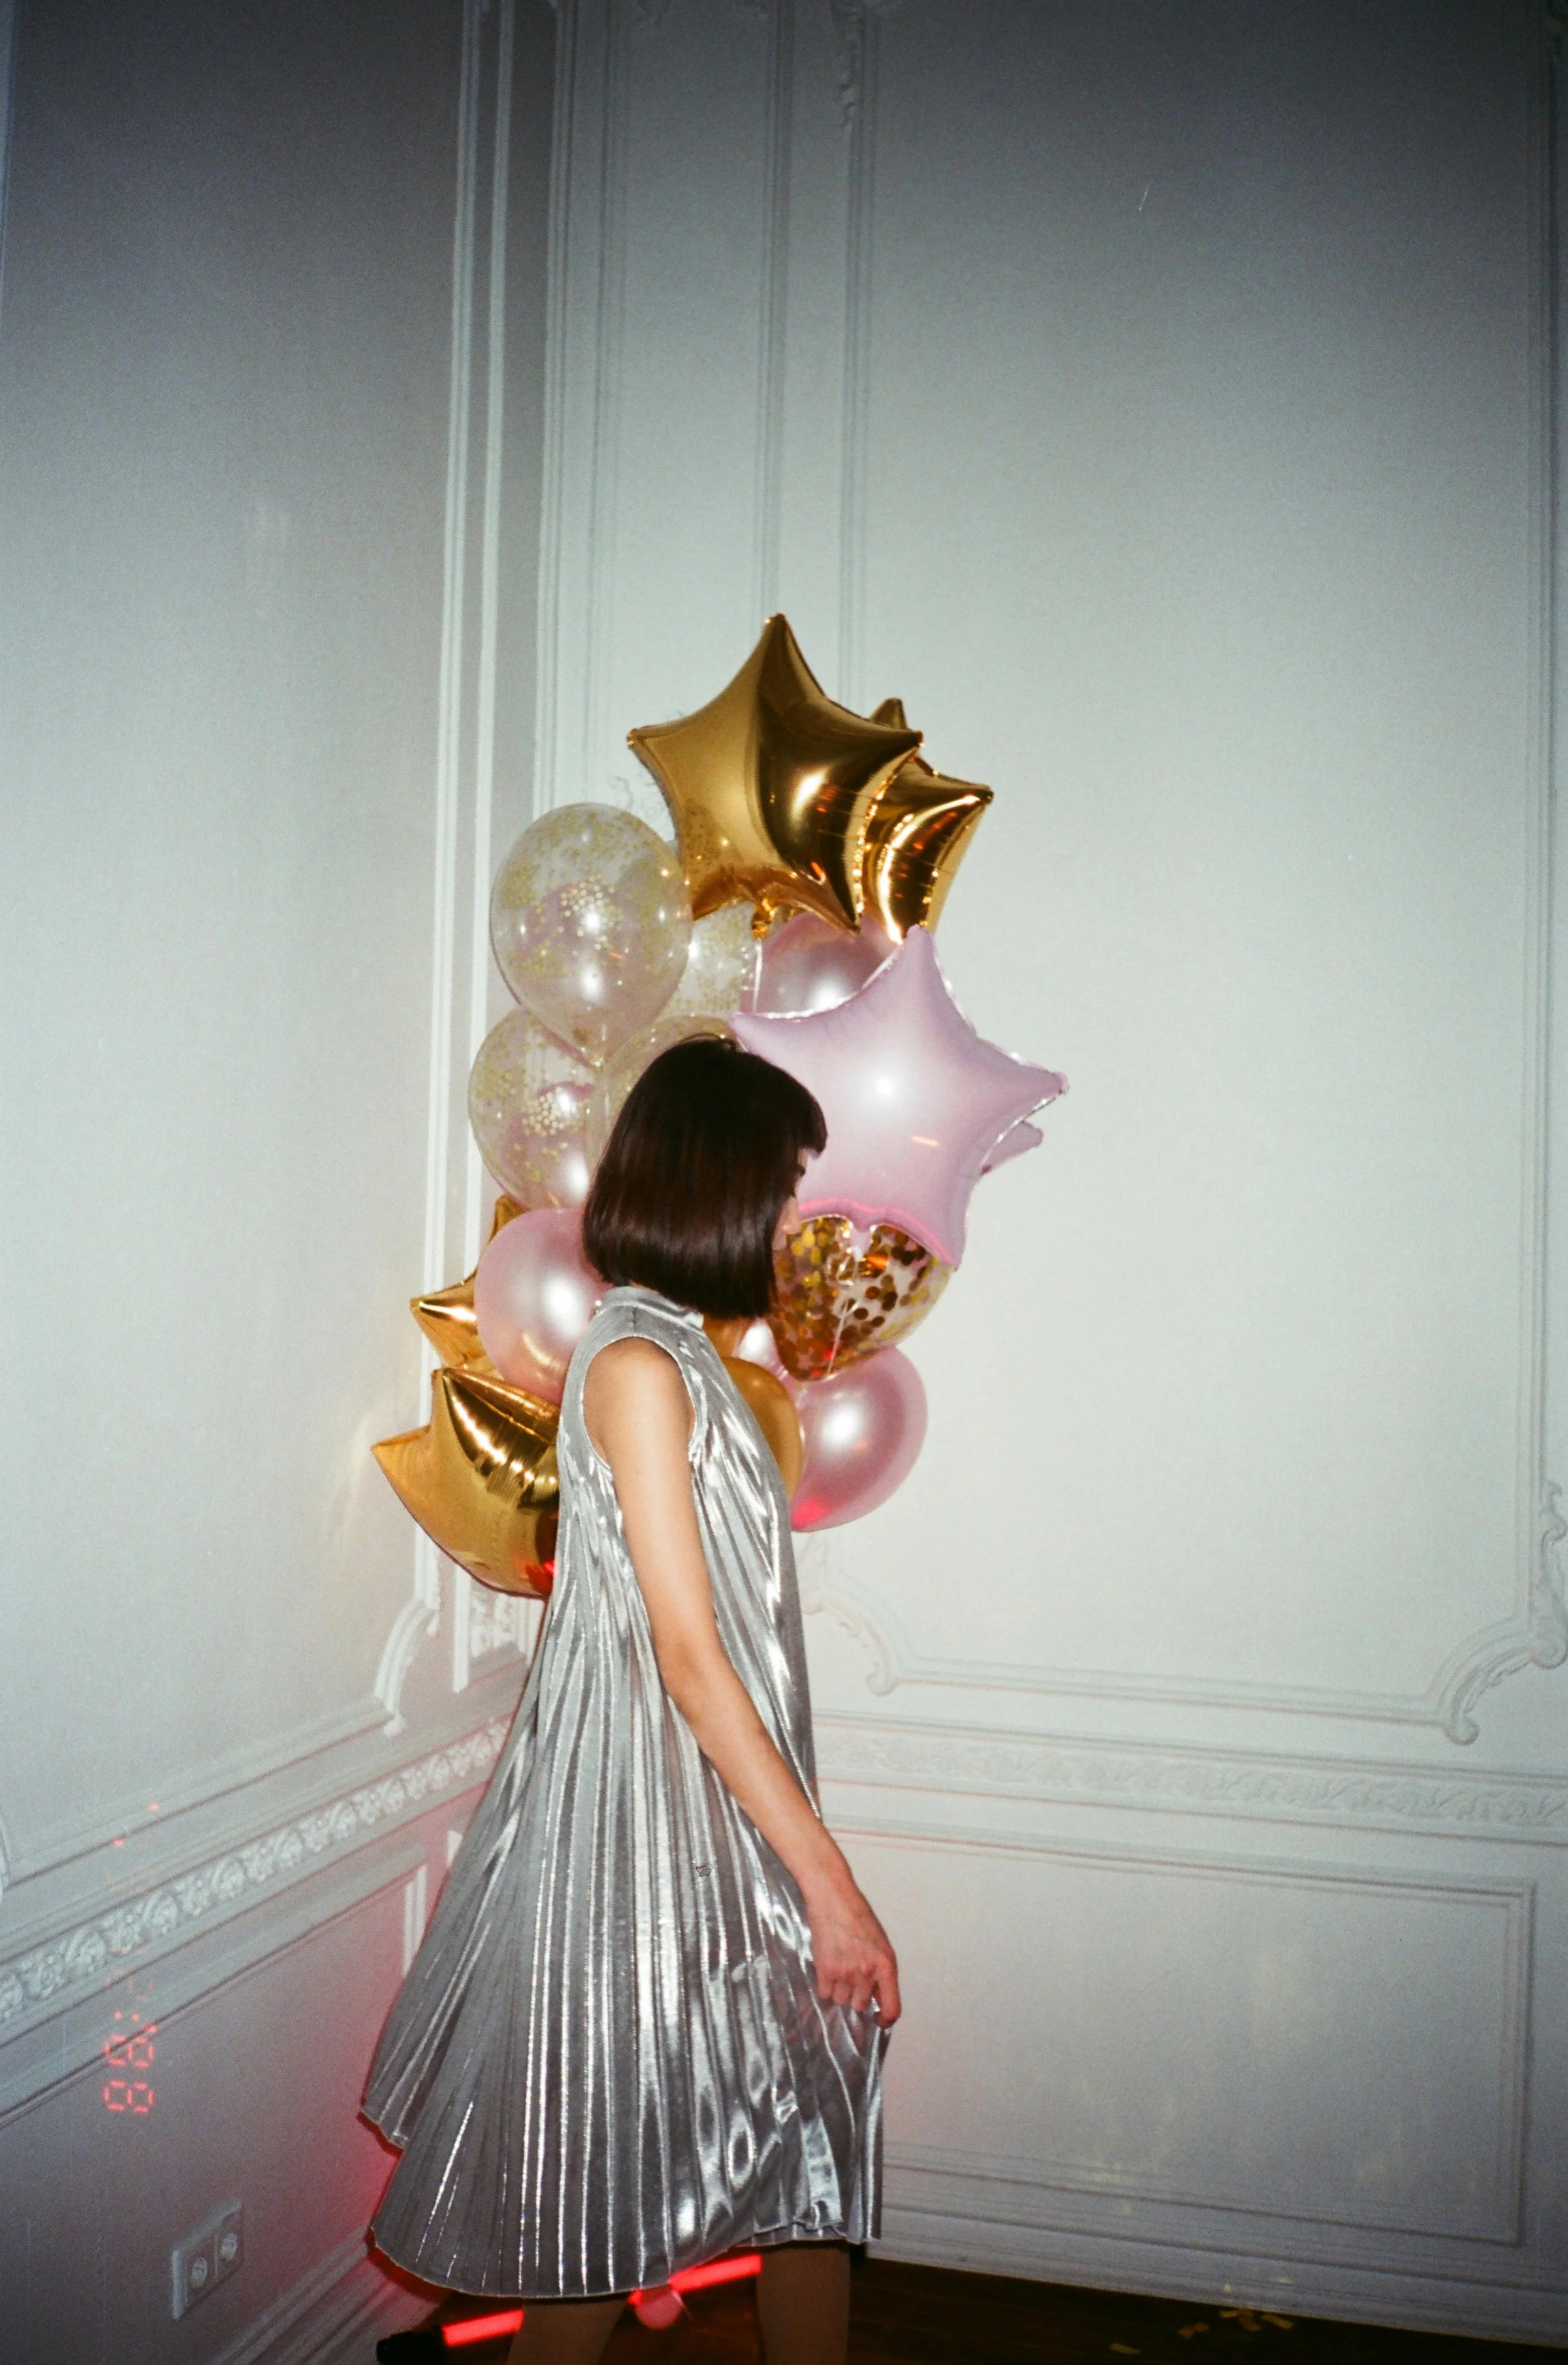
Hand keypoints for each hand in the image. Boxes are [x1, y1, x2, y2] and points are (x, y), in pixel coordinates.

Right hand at [801, 1865, 900, 2025]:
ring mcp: (845, 1972)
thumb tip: (878, 1999)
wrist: (833, 1898)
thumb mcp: (880, 1944)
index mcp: (886, 1966)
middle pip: (860, 2006)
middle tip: (851, 1975)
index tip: (878, 2019)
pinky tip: (827, 1965)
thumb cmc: (858, 1917)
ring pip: (841, 2001)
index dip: (885, 2021)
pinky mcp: (825, 1970)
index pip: (892, 2009)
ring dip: (839, 1990)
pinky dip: (825, 1985)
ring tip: (838, 1965)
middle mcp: (867, 1973)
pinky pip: (824, 1993)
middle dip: (856, 1996)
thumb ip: (881, 1972)